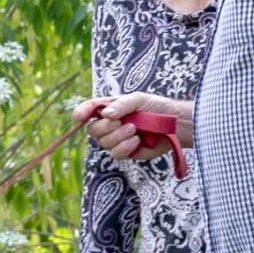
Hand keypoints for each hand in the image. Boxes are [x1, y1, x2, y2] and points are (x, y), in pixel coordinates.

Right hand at [76, 92, 193, 163]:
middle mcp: (110, 124)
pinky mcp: (126, 152)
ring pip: (103, 143)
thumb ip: (121, 105)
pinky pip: (115, 153)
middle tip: (122, 122)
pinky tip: (136, 141)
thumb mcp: (138, 99)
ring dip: (118, 136)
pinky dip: (124, 147)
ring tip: (134, 130)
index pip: (90, 110)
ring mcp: (117, 139)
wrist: (175, 125)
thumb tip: (105, 114)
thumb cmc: (157, 108)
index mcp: (110, 108)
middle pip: (93, 129)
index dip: (82, 112)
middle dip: (105, 127)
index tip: (78, 116)